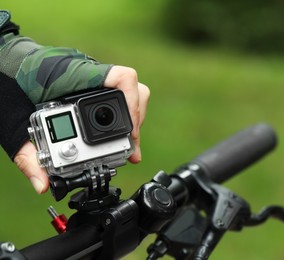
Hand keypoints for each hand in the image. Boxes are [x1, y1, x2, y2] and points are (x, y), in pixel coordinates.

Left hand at [14, 66, 149, 193]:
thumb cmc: (3, 82)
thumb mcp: (11, 124)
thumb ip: (27, 156)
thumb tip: (43, 184)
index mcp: (75, 76)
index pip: (122, 78)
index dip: (134, 104)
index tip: (131, 132)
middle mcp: (89, 74)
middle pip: (134, 89)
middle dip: (136, 120)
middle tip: (131, 146)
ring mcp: (91, 76)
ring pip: (128, 92)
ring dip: (131, 117)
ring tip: (127, 141)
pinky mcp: (88, 82)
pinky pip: (114, 95)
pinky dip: (119, 114)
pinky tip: (114, 130)